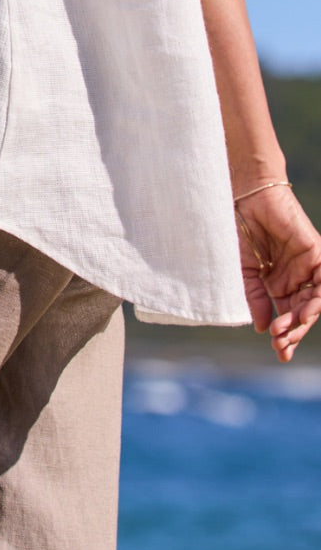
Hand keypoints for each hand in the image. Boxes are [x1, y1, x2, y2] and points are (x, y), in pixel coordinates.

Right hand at [235, 184, 320, 361]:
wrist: (244, 196)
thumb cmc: (237, 229)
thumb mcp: (243, 270)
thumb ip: (254, 297)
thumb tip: (262, 327)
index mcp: (277, 284)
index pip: (287, 315)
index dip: (286, 335)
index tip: (279, 352)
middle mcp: (295, 278)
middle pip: (302, 313)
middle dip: (294, 332)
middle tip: (281, 346)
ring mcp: (306, 267)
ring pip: (314, 302)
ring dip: (303, 320)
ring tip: (286, 332)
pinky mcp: (315, 253)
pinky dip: (318, 300)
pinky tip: (305, 313)